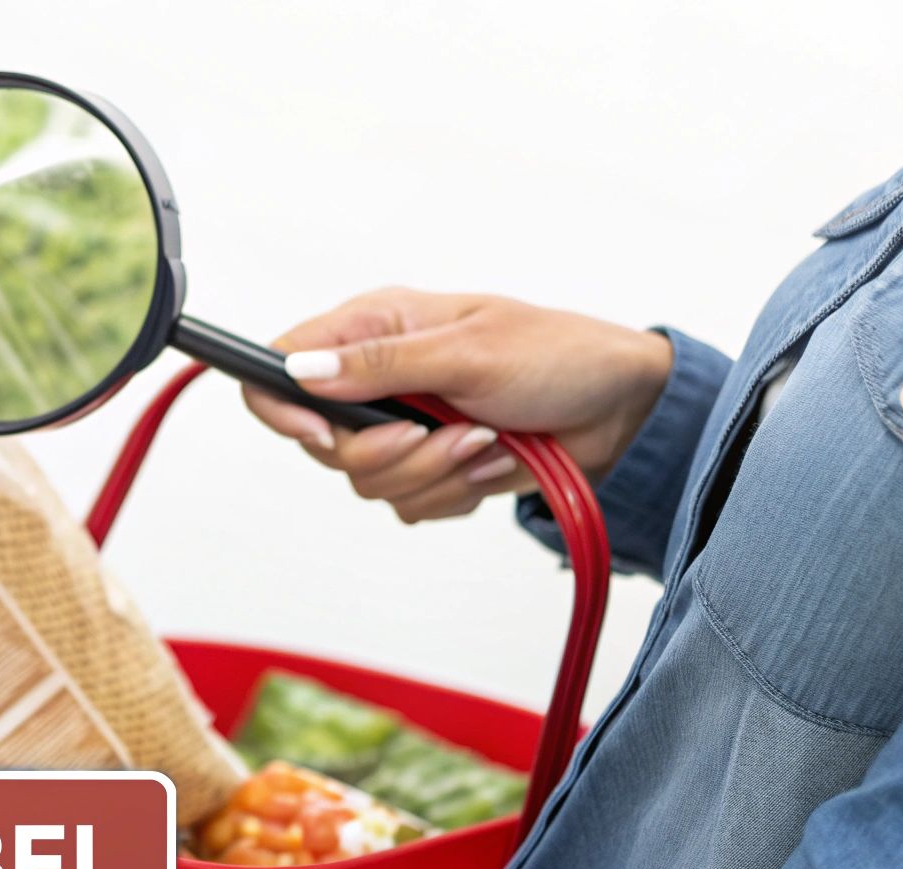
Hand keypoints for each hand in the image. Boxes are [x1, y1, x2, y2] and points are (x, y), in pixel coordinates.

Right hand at [244, 288, 671, 522]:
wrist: (621, 410)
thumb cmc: (558, 356)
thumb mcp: (468, 352)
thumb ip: (379, 366)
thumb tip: (301, 368)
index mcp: (374, 329)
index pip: (281, 365)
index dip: (283, 406)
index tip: (322, 433)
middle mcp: (376, 379)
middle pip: (324, 443)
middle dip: (388, 452)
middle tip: (439, 430)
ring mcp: (402, 425)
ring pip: (369, 482)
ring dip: (435, 472)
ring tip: (487, 439)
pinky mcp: (431, 467)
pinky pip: (409, 504)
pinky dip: (454, 492)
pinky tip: (492, 459)